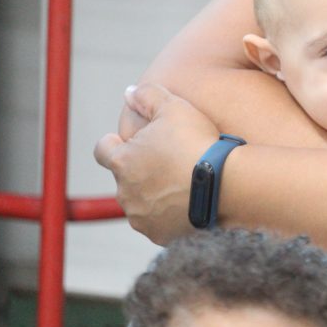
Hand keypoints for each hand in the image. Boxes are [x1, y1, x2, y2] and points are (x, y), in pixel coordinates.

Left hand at [94, 83, 219, 243]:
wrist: (225, 185)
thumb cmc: (197, 144)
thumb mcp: (174, 107)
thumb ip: (148, 96)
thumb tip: (129, 92)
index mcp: (122, 161)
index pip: (102, 150)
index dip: (113, 142)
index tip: (128, 140)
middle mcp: (125, 193)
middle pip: (124, 177)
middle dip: (141, 169)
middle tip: (169, 159)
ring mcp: (142, 217)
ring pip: (141, 201)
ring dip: (154, 192)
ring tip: (183, 182)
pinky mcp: (161, 235)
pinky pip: (160, 222)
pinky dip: (170, 213)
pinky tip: (190, 201)